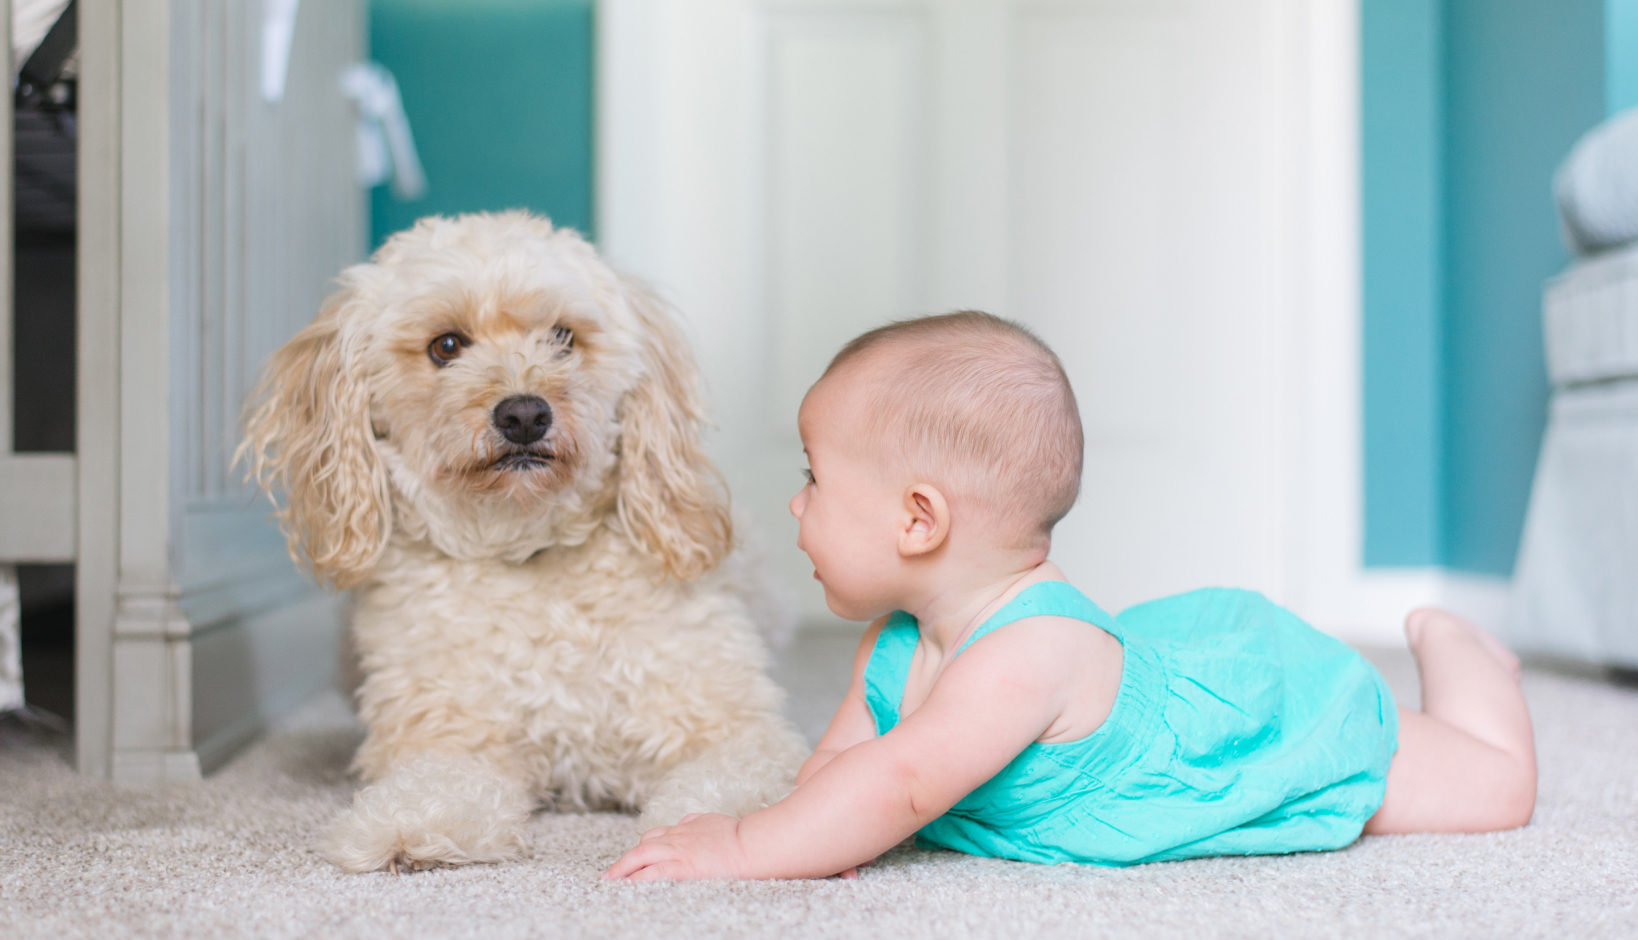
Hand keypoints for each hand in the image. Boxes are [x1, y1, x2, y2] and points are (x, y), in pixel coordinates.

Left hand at [602, 813, 750, 880]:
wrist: (750, 844)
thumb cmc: (738, 835)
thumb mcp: (712, 821)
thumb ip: (697, 822)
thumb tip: (688, 821)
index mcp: (685, 827)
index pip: (656, 835)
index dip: (641, 848)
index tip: (632, 858)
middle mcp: (677, 837)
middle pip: (643, 845)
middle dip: (624, 861)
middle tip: (609, 875)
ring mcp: (678, 850)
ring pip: (642, 855)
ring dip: (624, 868)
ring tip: (612, 881)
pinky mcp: (683, 866)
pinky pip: (654, 871)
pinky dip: (638, 878)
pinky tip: (629, 885)